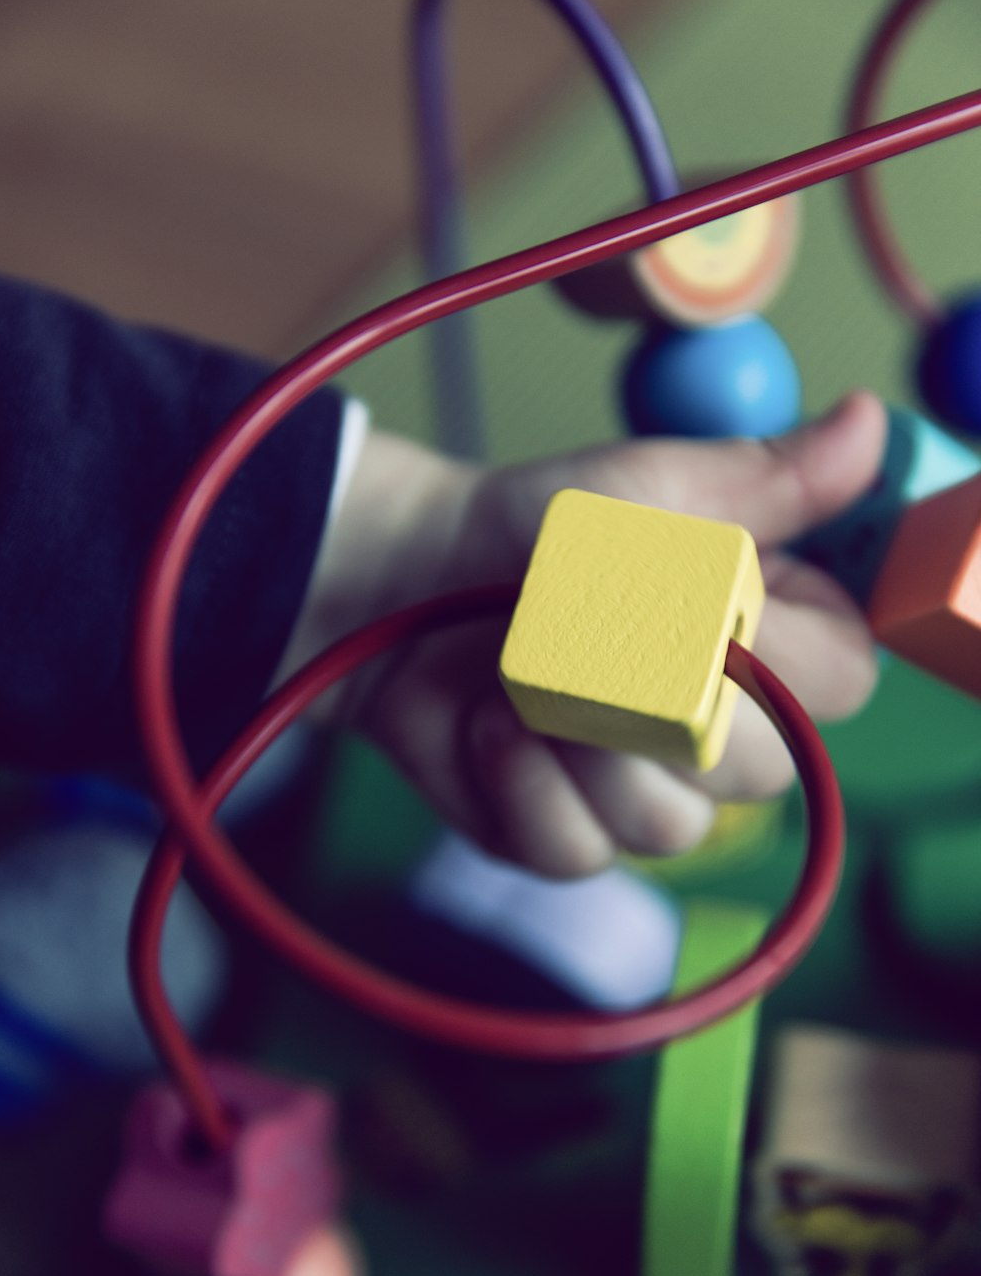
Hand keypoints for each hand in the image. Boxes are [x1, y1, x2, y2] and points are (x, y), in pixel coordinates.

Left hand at [276, 391, 886, 877]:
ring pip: (667, 826)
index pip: (838, 683)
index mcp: (766, 641)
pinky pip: (575, 850)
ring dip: (580, 740)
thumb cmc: (534, 531)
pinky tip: (488, 725)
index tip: (706, 597)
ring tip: (524, 676)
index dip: (779, 651)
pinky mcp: (565, 839)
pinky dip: (518, 781)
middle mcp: (720, 733)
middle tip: (591, 635)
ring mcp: (644, 795)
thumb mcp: (645, 489)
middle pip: (760, 772)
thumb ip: (760, 481)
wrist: (409, 584)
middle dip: (660, 700)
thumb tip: (866, 425)